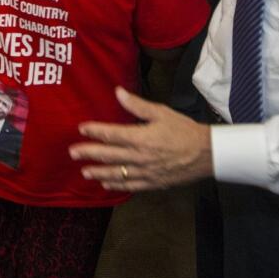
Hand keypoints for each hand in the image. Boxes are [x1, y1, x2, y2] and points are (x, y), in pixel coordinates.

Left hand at [68, 87, 213, 190]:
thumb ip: (137, 105)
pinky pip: (130, 185)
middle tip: (72, 153)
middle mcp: (139, 157)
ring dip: (98, 172)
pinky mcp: (152, 183)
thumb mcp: (161, 113)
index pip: (111, 134)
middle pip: (108, 155)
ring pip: (116, 173)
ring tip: (84, 171)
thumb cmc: (184, 130)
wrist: (206, 153)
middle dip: (89, 153)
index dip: (95, 131)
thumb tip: (117, 92)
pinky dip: (116, 185)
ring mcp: (145, 172)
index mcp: (140, 138)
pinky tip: (105, 184)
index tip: (82, 128)